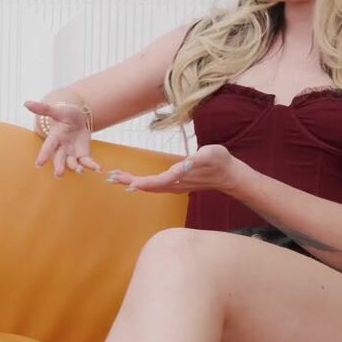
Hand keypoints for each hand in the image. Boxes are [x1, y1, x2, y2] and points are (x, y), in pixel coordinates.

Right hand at [26, 99, 99, 176]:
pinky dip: (92, 166)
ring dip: (76, 168)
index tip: (38, 164)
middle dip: (59, 166)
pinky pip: (86, 162)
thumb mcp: (57, 110)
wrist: (77, 119)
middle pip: (59, 158)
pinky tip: (98, 169)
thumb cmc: (65, 114)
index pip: (48, 146)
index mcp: (55, 137)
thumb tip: (26, 103)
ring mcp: (72, 153)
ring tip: (80, 171)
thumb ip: (43, 109)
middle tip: (59, 174)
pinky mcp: (82, 155)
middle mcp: (61, 147)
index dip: (44, 155)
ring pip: (72, 163)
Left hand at [107, 144, 244, 193]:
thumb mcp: (208, 155)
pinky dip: (142, 183)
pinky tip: (135, 181)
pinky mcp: (177, 184)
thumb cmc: (220, 161)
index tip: (125, 182)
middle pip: (148, 186)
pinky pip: (155, 185)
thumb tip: (181, 166)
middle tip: (110, 178)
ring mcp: (176, 186)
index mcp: (180, 177)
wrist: (230, 174)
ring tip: (116, 178)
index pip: (156, 182)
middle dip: (129, 181)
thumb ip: (193, 161)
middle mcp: (175, 185)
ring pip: (150, 186)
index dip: (140, 183)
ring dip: (133, 182)